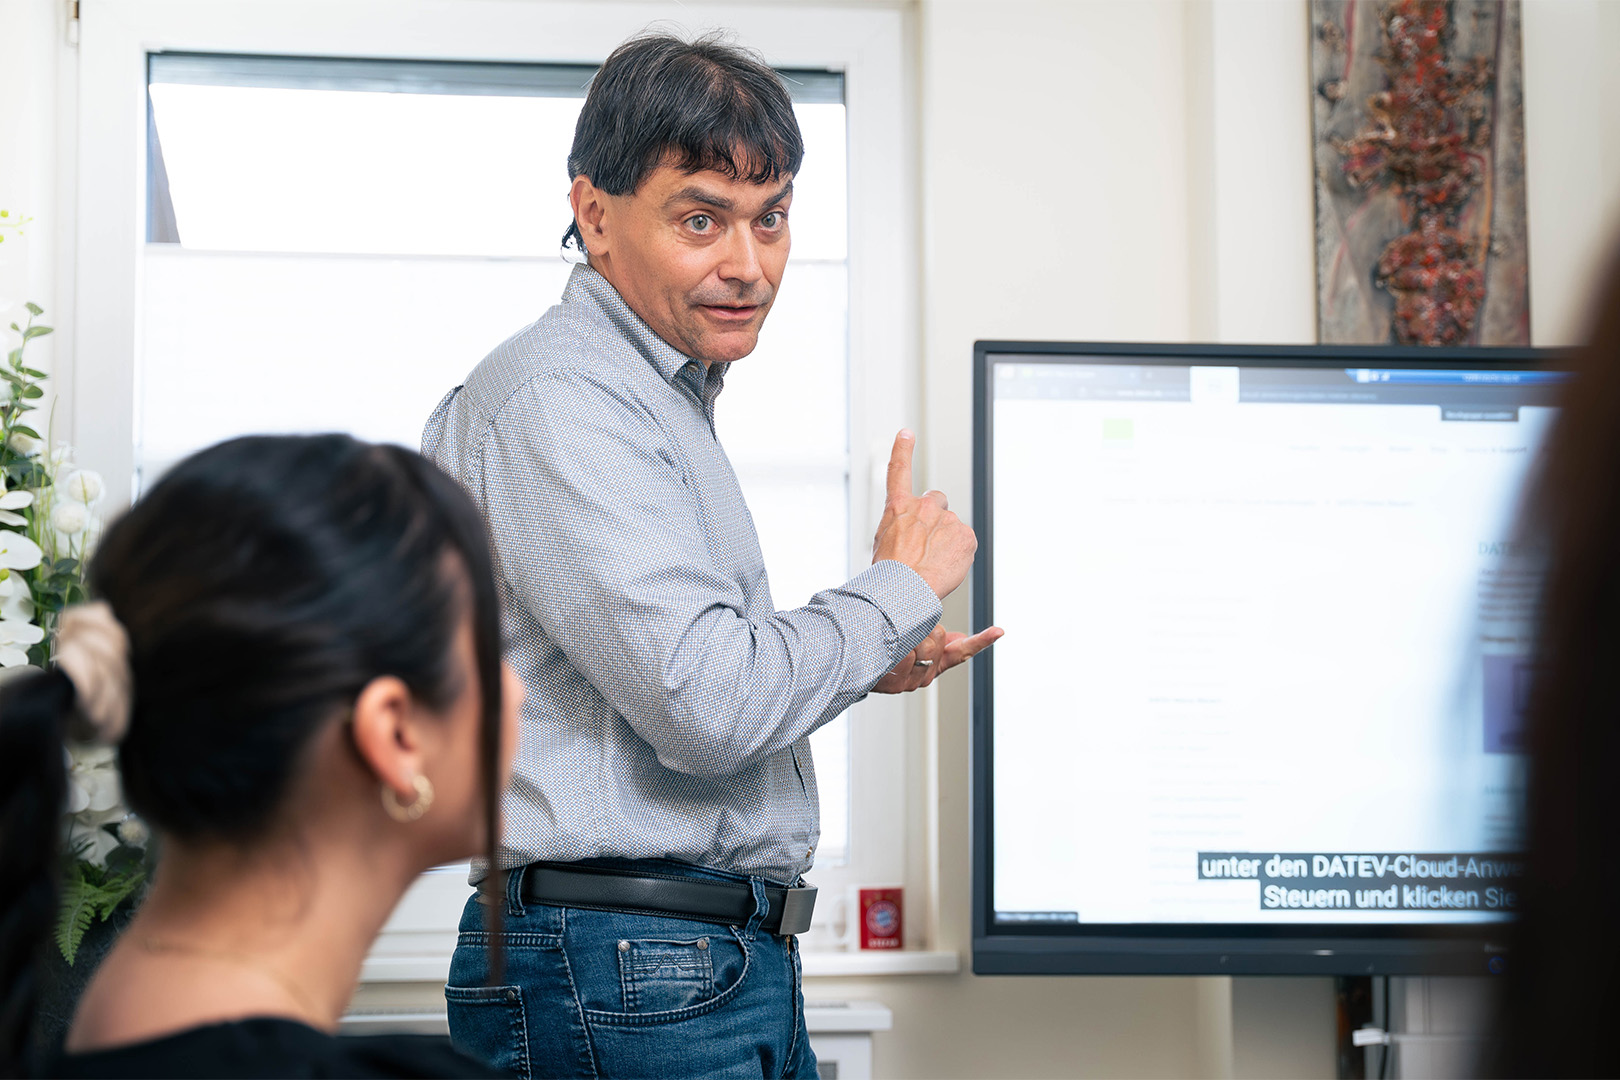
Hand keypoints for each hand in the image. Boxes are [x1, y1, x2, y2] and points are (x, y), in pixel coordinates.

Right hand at [871, 429, 978, 599]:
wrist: (905, 588)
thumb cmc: (890, 572)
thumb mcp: (883, 542)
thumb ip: (901, 527)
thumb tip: (914, 532)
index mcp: (898, 507)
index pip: (898, 470)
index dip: (902, 450)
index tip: (906, 433)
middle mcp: (924, 506)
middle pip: (937, 502)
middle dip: (935, 517)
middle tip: (927, 542)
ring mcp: (947, 519)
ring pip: (951, 527)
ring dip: (946, 540)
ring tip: (931, 563)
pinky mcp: (966, 535)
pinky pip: (965, 542)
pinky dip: (959, 553)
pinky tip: (945, 566)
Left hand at [871, 624, 1004, 693]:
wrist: (852, 670)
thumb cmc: (881, 656)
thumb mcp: (910, 640)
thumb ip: (936, 640)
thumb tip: (960, 637)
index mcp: (931, 665)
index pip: (961, 651)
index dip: (981, 642)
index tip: (998, 631)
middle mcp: (922, 677)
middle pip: (937, 641)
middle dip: (921, 630)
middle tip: (901, 632)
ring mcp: (909, 682)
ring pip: (923, 646)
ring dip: (906, 638)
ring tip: (888, 642)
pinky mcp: (895, 684)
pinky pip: (906, 656)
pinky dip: (897, 650)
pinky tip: (886, 652)